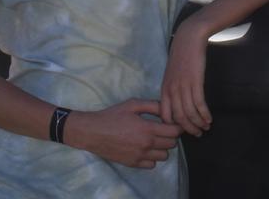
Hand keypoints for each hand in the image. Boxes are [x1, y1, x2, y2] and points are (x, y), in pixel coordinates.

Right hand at [64, 99, 181, 168]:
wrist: (92, 132)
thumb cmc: (112, 116)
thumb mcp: (133, 104)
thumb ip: (153, 106)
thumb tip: (168, 110)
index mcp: (148, 128)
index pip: (175, 132)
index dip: (177, 126)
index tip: (172, 123)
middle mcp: (146, 144)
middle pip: (172, 144)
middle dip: (171, 136)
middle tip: (163, 130)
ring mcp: (139, 156)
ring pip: (164, 156)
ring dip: (163, 148)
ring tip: (154, 140)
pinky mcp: (132, 163)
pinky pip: (152, 165)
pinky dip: (152, 158)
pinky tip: (146, 149)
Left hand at [161, 23, 212, 135]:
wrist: (188, 39)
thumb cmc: (181, 56)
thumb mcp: (172, 74)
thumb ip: (173, 88)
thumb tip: (178, 102)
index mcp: (164, 90)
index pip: (166, 116)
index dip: (174, 126)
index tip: (184, 130)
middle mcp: (172, 91)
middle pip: (178, 117)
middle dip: (188, 129)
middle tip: (197, 134)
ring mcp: (183, 87)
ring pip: (189, 113)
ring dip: (198, 123)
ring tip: (205, 128)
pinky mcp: (195, 82)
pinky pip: (199, 104)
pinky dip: (204, 114)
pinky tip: (209, 118)